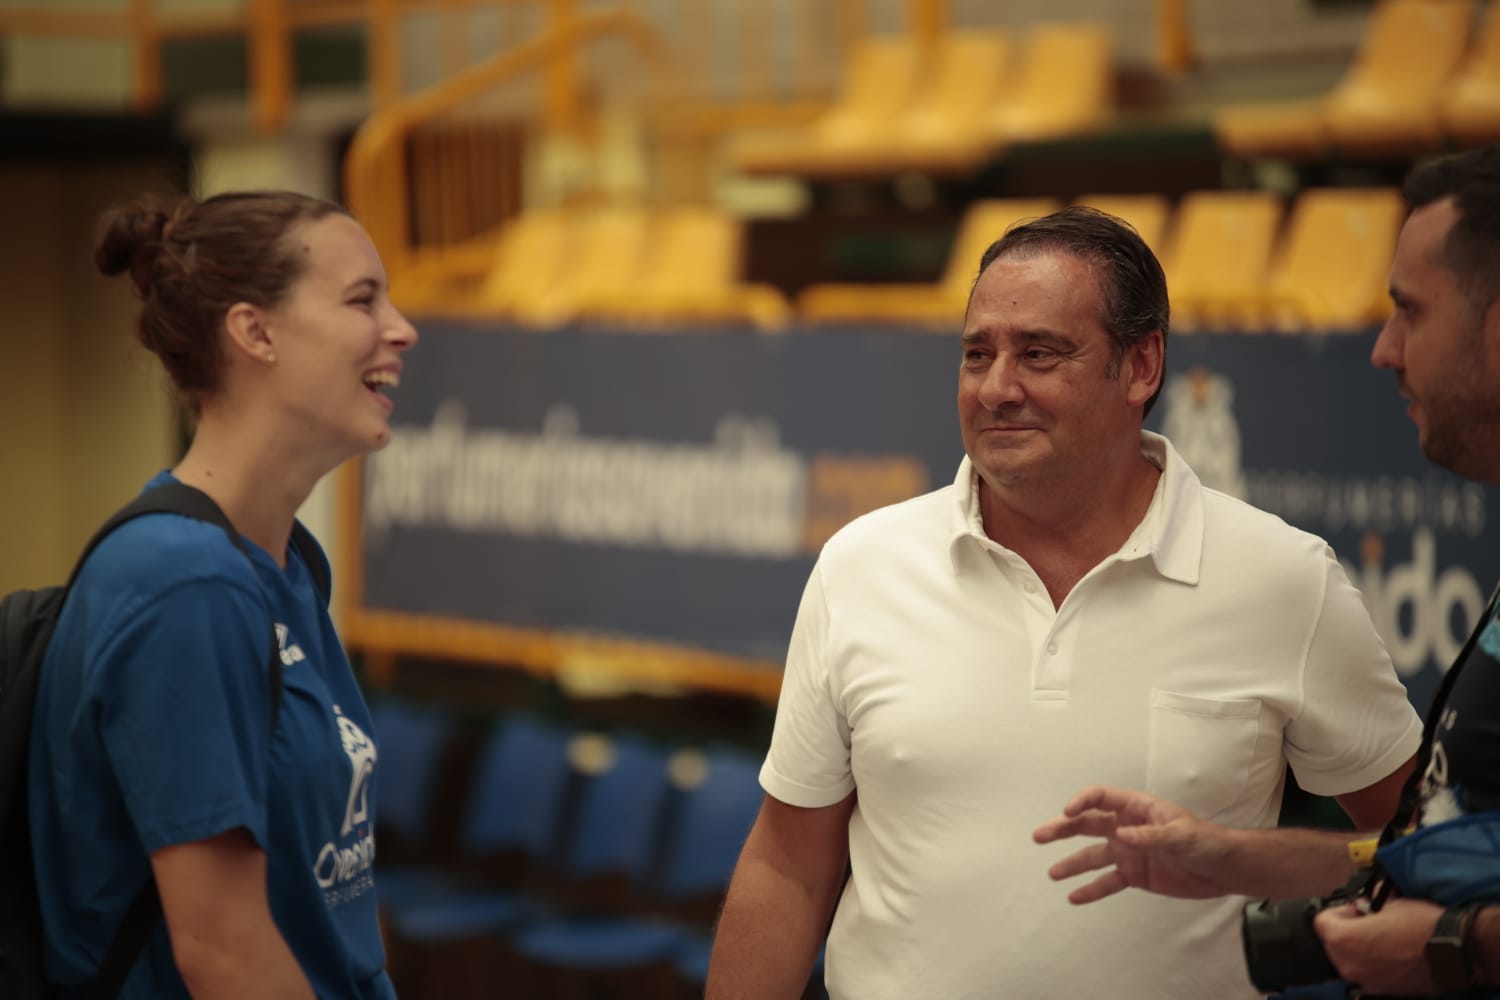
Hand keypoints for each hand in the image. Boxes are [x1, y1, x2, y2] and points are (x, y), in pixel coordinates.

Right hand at [1032, 786, 1236, 903]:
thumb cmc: (1206, 841)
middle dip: (1062, 829)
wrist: (1223, 870)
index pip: (1101, 798)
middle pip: (1087, 825)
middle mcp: (1126, 828)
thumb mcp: (1183, 835)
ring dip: (1071, 863)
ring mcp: (1128, 852)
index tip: (1067, 812)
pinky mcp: (1134, 875)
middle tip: (1040, 836)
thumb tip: (1122, 837)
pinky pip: (1108, 882)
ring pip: (1092, 856)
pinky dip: (1091, 889)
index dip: (1082, 801)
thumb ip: (1152, 836)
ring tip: (1052, 873)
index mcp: (1137, 809)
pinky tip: (1074, 897)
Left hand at [1313, 898, 1442, 996]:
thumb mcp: (1391, 903)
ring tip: (1383, 938)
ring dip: (1358, 948)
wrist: (1453, 952)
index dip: (1338, 912)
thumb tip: (1367, 897)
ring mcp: (1365, 980)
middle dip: (1346, 930)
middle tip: (1369, 922)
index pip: (1320, 922)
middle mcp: (1349, 964)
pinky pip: (1365, 973)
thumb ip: (1369, 900)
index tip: (1355, 909)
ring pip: (1348, 959)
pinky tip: (1391, 954)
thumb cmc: (1422, 927)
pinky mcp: (1381, 990)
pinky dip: (1371, 963)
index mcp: (1344, 939)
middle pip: (1332, 942)